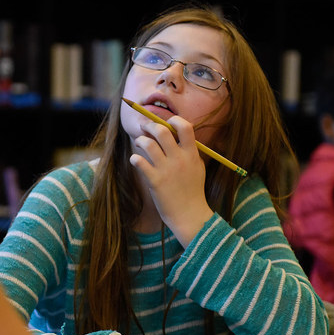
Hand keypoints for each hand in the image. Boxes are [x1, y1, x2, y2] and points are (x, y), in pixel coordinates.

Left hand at [129, 116, 213, 245]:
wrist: (189, 214)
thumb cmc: (193, 191)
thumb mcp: (198, 167)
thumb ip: (190, 151)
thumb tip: (179, 135)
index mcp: (192, 154)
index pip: (185, 127)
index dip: (174, 119)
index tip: (167, 122)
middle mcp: (179, 159)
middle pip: (162, 131)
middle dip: (150, 125)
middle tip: (145, 128)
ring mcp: (166, 170)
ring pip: (148, 144)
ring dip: (140, 140)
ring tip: (140, 143)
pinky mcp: (155, 181)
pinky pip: (139, 162)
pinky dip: (134, 158)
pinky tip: (136, 160)